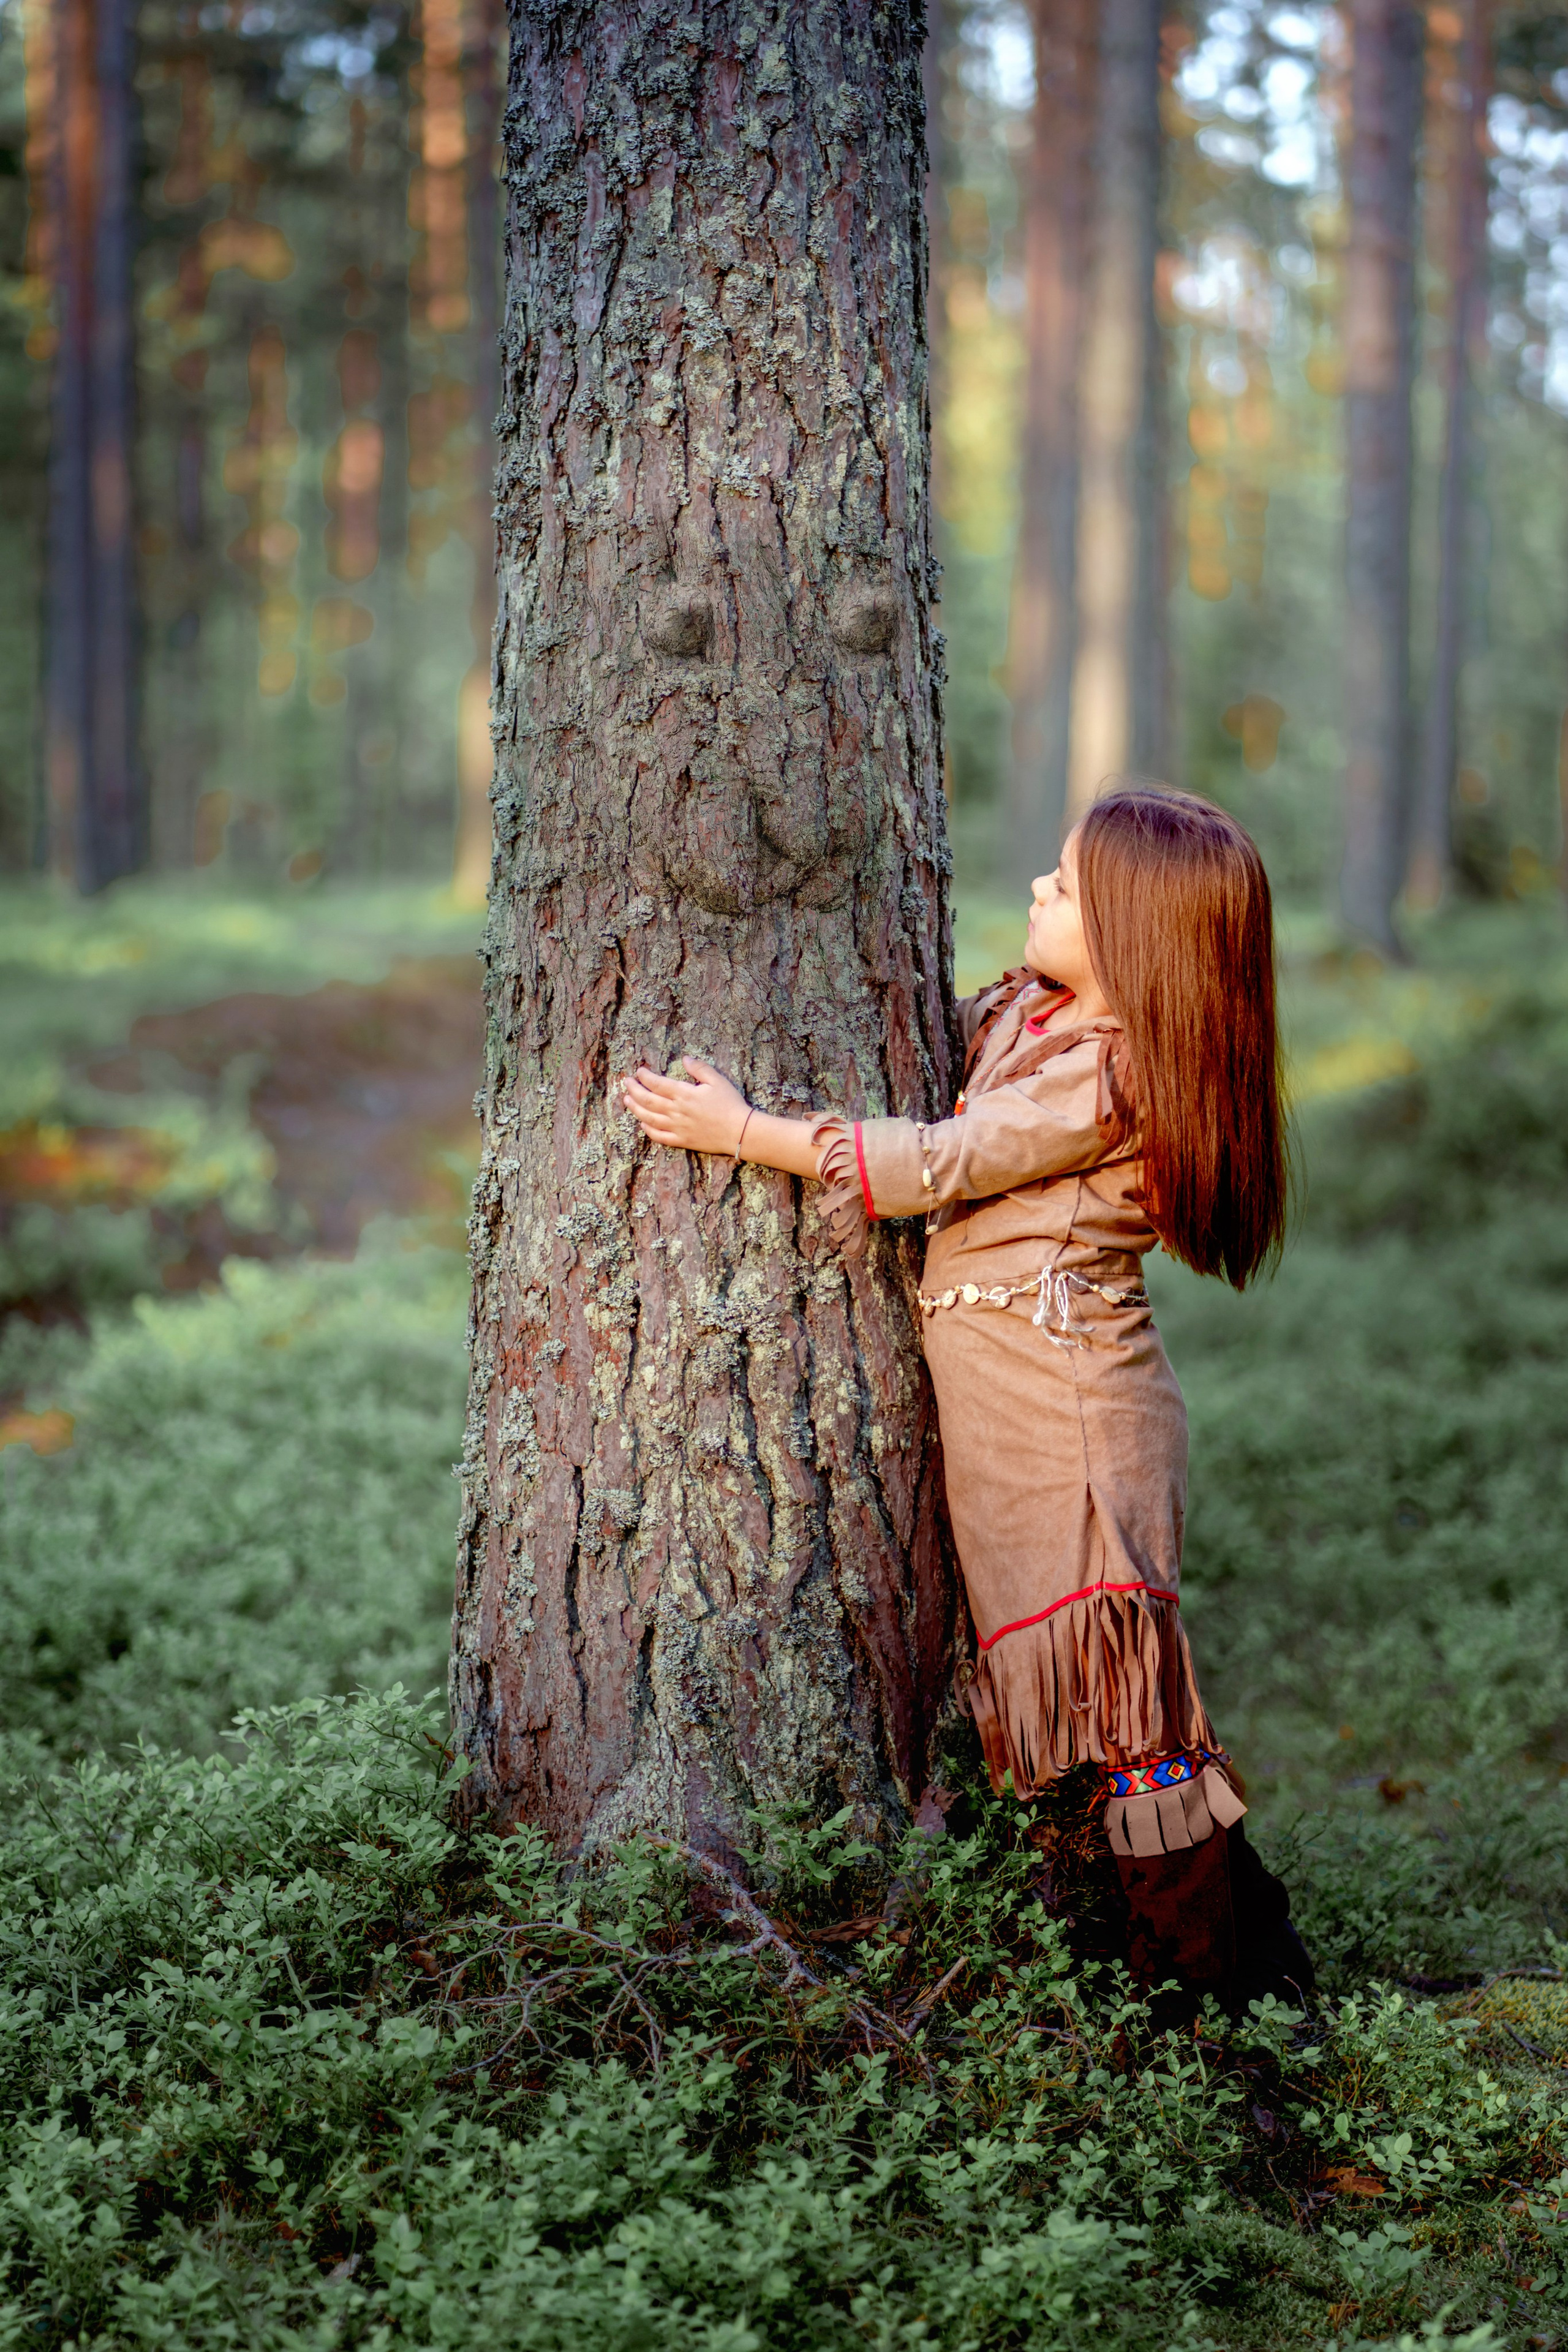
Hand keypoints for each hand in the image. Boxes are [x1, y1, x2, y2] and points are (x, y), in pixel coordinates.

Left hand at [621, 1058, 750, 1154]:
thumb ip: (699, 1068)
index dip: (644, 1076)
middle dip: (634, 1090)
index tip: (639, 1071)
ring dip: (635, 1108)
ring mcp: (677, 1127)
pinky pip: (659, 1136)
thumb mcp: (717, 1080)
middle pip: (647, 1100)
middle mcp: (676, 1111)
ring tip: (627, 1100)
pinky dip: (648, 1130)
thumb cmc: (730, 1104)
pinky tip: (642, 1124)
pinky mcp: (681, 1141)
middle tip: (626, 1082)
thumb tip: (685, 1058)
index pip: (656, 1084)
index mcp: (683, 1094)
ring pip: (648, 1118)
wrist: (739, 1131)